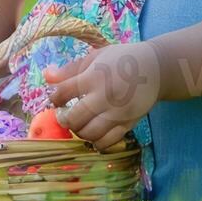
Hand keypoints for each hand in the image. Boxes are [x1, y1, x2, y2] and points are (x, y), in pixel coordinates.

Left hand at [44, 40, 162, 148]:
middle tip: (63, 115)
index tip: (56, 99)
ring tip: (78, 124)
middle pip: (74, 118)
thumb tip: (46, 76)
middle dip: (63, 119)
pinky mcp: (128, 123)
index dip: (54, 98)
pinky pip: (108, 141)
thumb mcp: (95, 58)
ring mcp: (117, 112)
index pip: (63, 93)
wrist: (155, 69)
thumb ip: (69, 70)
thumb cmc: (120, 60)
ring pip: (90, 133)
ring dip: (79, 132)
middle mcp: (105, 96)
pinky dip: (96, 143)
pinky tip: (93, 135)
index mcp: (94, 76)